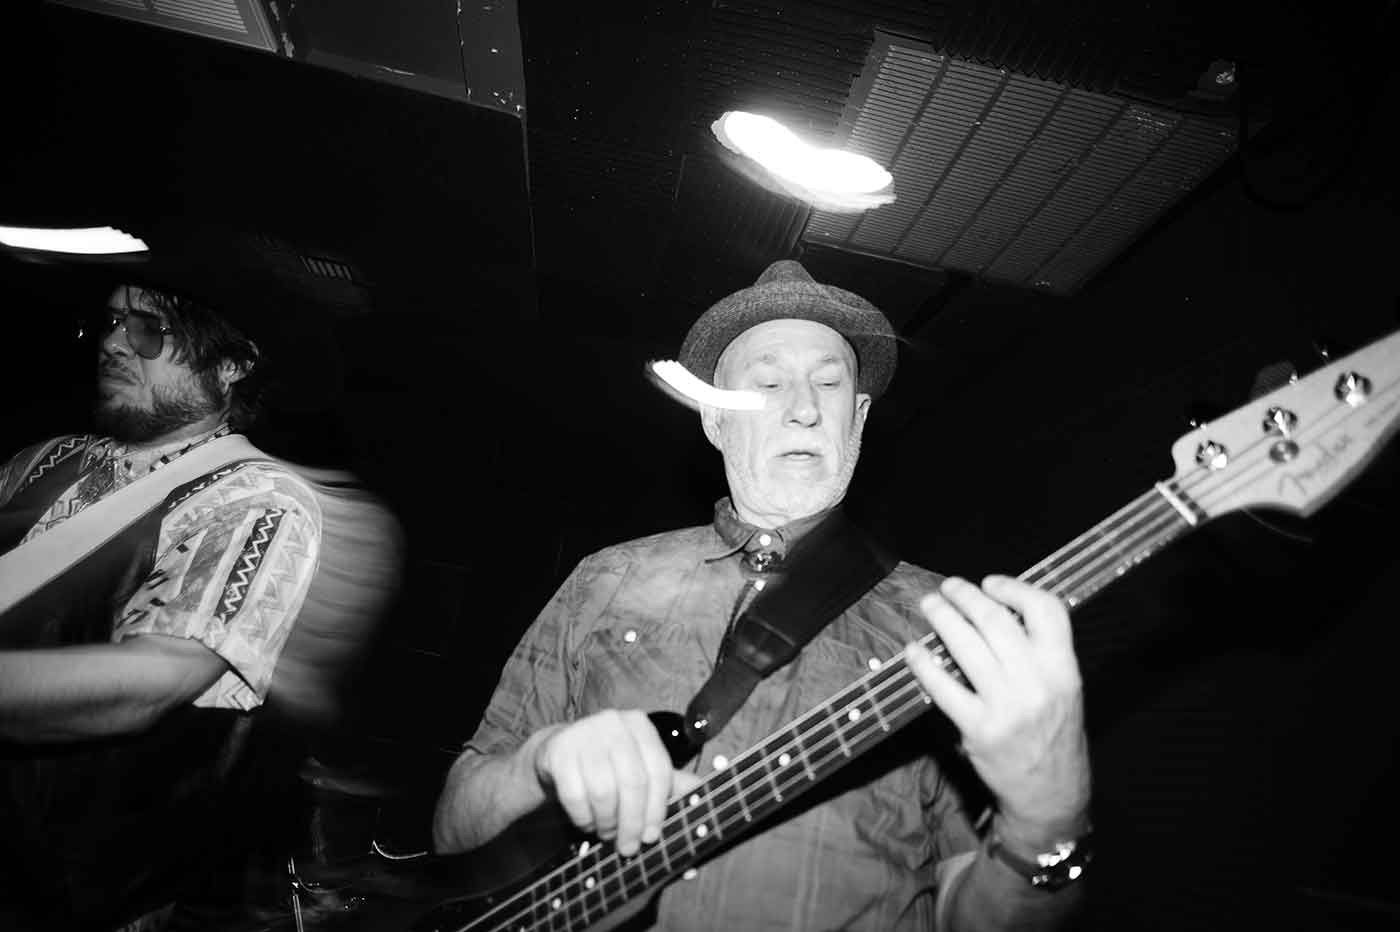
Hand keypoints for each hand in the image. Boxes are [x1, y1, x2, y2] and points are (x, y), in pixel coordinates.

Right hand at [530, 709, 702, 855]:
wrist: (558, 752)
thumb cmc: (607, 764)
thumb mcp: (639, 767)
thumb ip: (669, 781)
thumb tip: (701, 792)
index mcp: (640, 725)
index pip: (658, 770)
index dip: (658, 809)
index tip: (652, 837)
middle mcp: (614, 723)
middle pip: (633, 782)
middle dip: (632, 822)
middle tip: (628, 847)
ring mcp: (584, 734)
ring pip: (604, 791)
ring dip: (607, 822)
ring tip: (608, 833)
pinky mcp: (559, 750)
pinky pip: (575, 795)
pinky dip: (583, 817)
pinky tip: (588, 822)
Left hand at [904, 575, 1090, 848]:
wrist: (1052, 794)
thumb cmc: (1054, 734)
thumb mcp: (1065, 689)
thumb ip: (1041, 652)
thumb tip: (995, 608)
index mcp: (1064, 669)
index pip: (1046, 609)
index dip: (1014, 588)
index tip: (990, 583)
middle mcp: (1038, 683)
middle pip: (995, 620)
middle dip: (966, 596)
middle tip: (948, 588)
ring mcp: (1007, 706)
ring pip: (966, 645)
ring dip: (942, 617)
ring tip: (931, 606)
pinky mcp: (978, 729)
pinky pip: (942, 687)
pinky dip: (924, 664)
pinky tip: (914, 652)